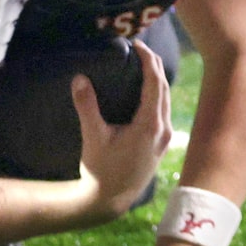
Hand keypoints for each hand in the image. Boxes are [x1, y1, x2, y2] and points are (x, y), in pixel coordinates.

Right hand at [77, 40, 170, 214]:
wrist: (111, 201)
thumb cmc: (101, 170)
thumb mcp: (93, 137)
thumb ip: (87, 107)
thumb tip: (79, 78)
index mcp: (149, 126)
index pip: (155, 82)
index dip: (148, 60)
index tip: (137, 44)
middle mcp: (162, 130)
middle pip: (164, 87)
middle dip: (154, 64)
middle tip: (139, 47)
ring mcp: (164, 139)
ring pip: (166, 99)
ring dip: (157, 79)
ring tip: (143, 63)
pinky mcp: (161, 145)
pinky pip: (164, 110)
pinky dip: (157, 94)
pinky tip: (146, 91)